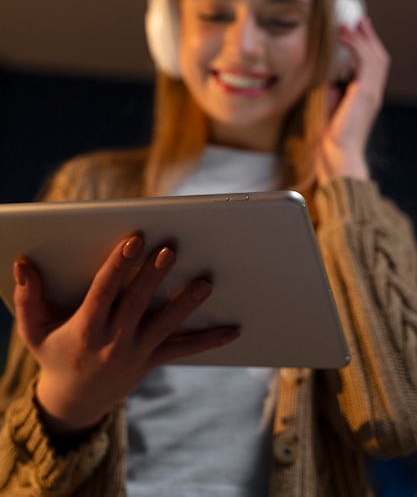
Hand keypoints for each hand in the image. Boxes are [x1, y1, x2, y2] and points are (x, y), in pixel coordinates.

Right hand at [13, 235, 239, 434]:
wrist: (73, 403)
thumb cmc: (53, 356)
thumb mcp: (33, 330)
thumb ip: (27, 297)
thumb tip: (22, 263)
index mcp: (85, 328)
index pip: (104, 290)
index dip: (119, 264)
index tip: (134, 240)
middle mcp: (113, 341)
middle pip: (137, 303)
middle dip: (154, 276)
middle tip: (170, 250)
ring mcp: (136, 353)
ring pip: (165, 326)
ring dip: (185, 304)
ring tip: (204, 283)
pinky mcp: (151, 361)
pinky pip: (183, 350)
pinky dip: (209, 340)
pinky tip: (233, 330)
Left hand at [316, 16, 389, 183]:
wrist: (337, 153)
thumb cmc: (331, 137)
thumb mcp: (330, 107)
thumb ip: (332, 91)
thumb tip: (326, 77)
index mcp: (366, 95)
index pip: (372, 64)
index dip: (367, 45)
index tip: (356, 31)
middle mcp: (373, 92)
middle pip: (379, 55)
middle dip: (369, 35)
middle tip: (358, 19)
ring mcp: (372, 92)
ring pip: (375, 56)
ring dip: (362, 37)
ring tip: (349, 24)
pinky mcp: (366, 93)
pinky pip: (365, 62)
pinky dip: (356, 46)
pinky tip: (344, 37)